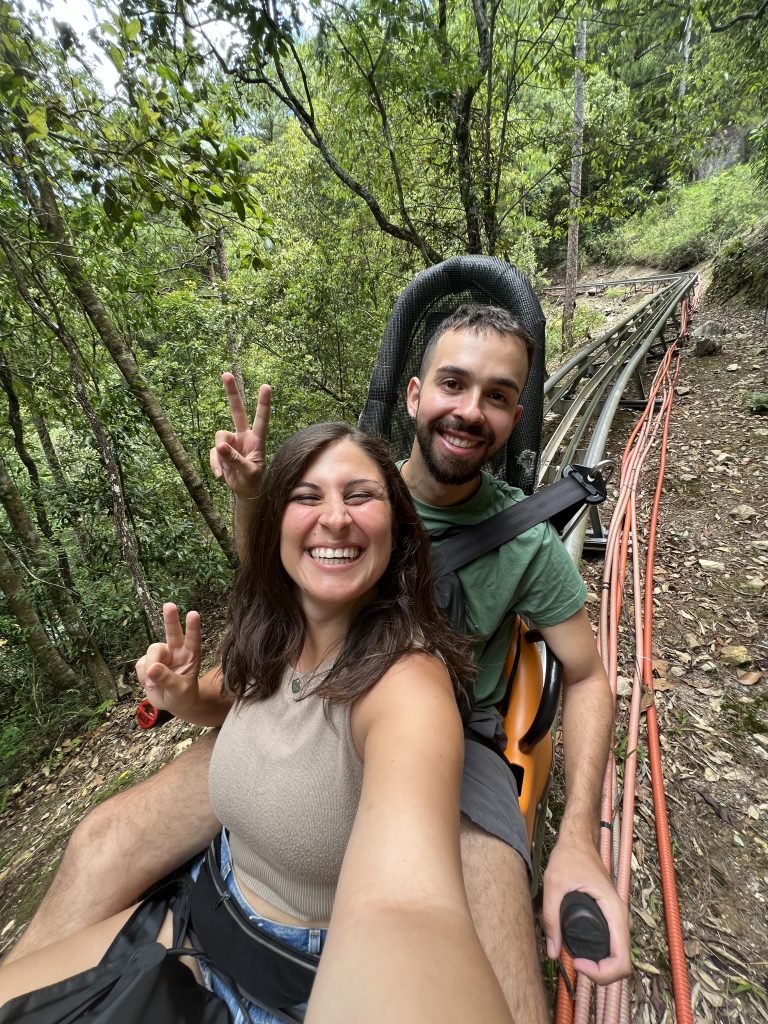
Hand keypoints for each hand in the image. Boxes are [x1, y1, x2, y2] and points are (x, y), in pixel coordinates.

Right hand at [141, 603, 201, 717]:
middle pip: (172, 632)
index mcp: (191, 655)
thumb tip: (152, 668)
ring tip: (153, 684)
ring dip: (150, 668)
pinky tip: (150, 684)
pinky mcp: (148, 662)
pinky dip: (143, 676)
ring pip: (152, 652)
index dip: (193, 627)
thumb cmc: (183, 695)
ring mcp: (162, 655)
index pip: (193, 640)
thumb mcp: (179, 691)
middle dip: (170, 619)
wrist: (172, 704)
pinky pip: (140, 664)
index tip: (193, 614)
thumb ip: (167, 680)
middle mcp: (176, 651)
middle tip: (169, 606)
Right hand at [209, 373, 270, 498]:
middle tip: (225, 373)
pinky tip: (220, 476)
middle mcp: (244, 437)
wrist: (245, 491)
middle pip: (237, 411)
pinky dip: (215, 464)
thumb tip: (220, 446)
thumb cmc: (253, 481)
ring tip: (228, 471)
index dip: (263, 404)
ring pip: (219, 438)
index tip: (266, 386)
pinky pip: (213, 453)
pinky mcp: (221, 450)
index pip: (261, 419)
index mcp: (257, 440)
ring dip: (220, 456)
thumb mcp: (248, 473)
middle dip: (231, 393)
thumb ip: (235, 460)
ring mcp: (232, 442)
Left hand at [542, 835, 630, 983]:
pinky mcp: (610, 917)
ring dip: (601, 967)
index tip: (578, 963)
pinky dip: (600, 955)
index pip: (622, 961)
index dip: (602, 973)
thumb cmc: (569, 856)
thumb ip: (550, 918)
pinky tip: (581, 951)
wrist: (578, 839)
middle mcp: (620, 917)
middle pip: (622, 963)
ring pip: (618, 955)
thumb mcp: (553, 885)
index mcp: (614, 911)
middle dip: (600, 974)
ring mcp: (617, 918)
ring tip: (576, 959)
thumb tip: (552, 953)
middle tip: (574, 964)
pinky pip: (612, 945)